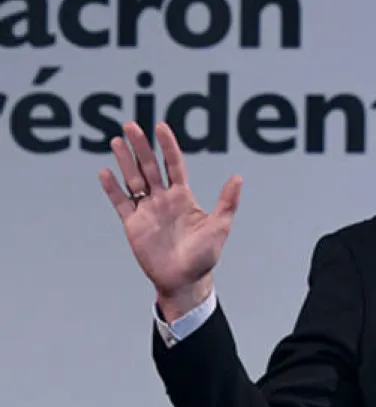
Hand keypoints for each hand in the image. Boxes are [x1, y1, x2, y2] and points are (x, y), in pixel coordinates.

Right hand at [98, 122, 241, 318]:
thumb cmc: (204, 255)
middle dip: (141, 147)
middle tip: (130, 126)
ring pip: (133, 180)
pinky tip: (105, 172)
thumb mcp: (220, 227)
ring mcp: (147, 210)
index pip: (174, 165)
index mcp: (183, 197)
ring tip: (117, 141)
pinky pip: (121, 203)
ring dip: (125, 161)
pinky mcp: (133, 225)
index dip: (167, 146)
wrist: (184, 280)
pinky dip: (113, 189)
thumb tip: (238, 178)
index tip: (160, 127)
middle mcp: (163, 200)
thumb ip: (227, 202)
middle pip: (149, 167)